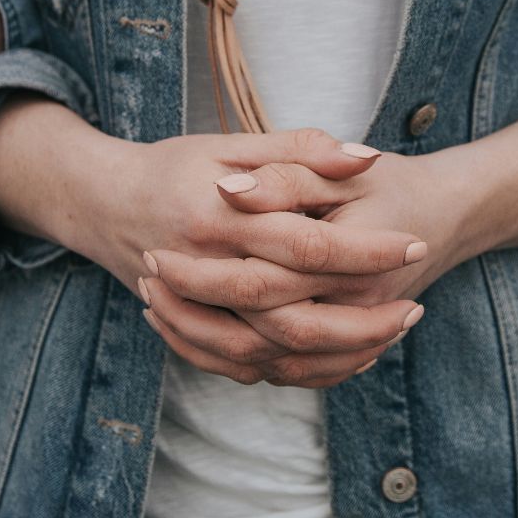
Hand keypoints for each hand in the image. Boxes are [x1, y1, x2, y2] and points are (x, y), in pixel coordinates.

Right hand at [0, 106, 430, 386]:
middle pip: (292, 314)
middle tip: (415, 309)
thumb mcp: (231, 145)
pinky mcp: (192, 333)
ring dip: (335, 354)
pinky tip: (341, 359)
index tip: (413, 245)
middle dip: (361, 318)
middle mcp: (204, 270)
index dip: (363, 248)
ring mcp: (194, 310)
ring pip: (272, 353)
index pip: (305, 242)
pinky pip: (248, 369)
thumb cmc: (172, 167)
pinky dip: (296, 372)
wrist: (102, 204)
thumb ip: (299, 148)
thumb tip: (366, 155)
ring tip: (389, 337)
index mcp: (220, 217)